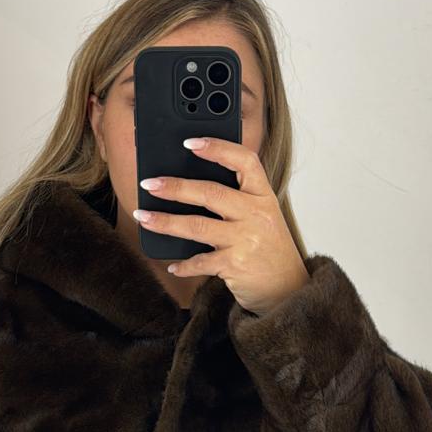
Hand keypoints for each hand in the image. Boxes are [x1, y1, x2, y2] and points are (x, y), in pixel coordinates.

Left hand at [133, 136, 309, 316]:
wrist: (288, 289)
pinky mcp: (235, 265)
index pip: (245, 161)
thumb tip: (186, 186)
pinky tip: (172, 264)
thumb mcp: (261, 217)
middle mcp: (257, 214)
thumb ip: (237, 199)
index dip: (218, 148)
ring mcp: (246, 240)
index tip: (190, 142)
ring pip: (198, 225)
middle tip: (149, 183)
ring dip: (166, 222)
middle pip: (211, 192)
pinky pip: (200, 262)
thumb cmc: (268, 248)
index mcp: (263, 196)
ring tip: (143, 217)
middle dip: (175, 186)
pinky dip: (183, 264)